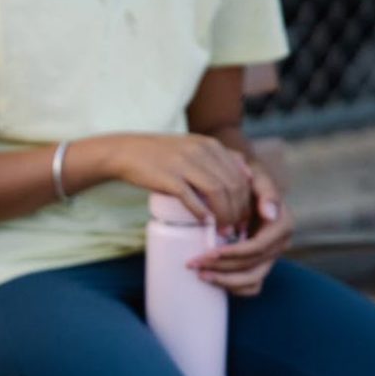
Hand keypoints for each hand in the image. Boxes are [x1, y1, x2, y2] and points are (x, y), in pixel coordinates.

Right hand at [106, 133, 252, 228]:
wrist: (127, 152)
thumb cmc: (161, 155)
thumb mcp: (193, 147)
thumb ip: (218, 157)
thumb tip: (245, 174)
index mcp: (211, 146)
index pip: (241, 175)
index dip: (247, 201)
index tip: (245, 218)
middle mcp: (202, 152)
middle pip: (233, 185)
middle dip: (239, 211)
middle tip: (236, 228)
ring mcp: (185, 164)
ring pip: (217, 191)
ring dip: (225, 214)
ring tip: (223, 230)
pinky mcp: (168, 177)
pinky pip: (191, 197)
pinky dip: (202, 212)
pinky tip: (206, 222)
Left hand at [189, 162, 293, 296]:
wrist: (241, 182)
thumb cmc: (244, 177)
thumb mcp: (255, 175)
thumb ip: (266, 189)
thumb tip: (270, 213)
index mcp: (282, 224)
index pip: (258, 248)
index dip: (232, 254)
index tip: (208, 254)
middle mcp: (279, 244)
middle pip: (252, 266)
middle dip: (222, 268)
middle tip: (192, 264)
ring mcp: (270, 257)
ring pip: (252, 280)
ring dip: (225, 281)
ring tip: (199, 275)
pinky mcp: (259, 264)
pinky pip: (251, 287)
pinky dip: (233, 288)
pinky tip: (213, 281)